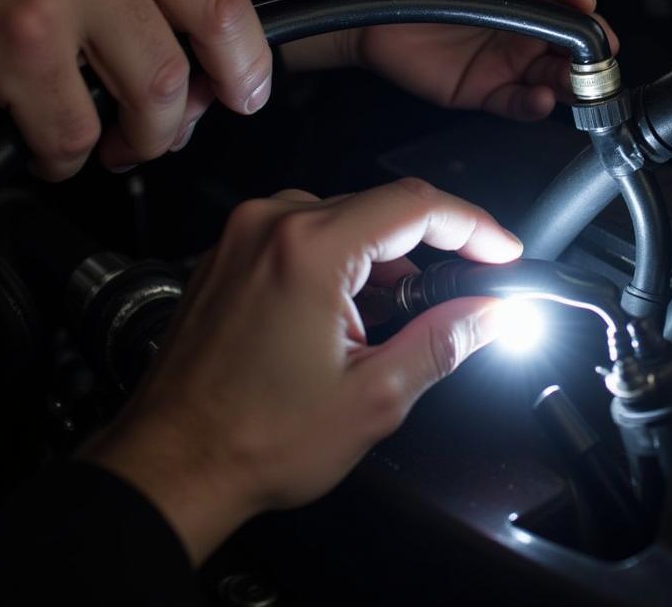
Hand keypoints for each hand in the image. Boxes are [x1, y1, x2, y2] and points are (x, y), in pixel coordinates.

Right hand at [0, 0, 270, 177]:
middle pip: (178, 73)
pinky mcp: (7, 48)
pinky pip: (66, 132)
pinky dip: (67, 154)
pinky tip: (57, 142)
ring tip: (110, 142)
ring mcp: (48, 5)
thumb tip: (204, 48)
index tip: (244, 93)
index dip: (246, 64)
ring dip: (129, 144)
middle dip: (173, 123)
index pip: (224, 2)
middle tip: (158, 131)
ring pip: (135, 112)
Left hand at [82, 177, 519, 563]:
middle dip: (432, 243)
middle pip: (380, 206)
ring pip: (343, 216)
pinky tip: (352, 306)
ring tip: (401, 312)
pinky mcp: (229, 253)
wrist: (169, 467)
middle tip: (466, 284)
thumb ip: (444, 340)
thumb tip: (492, 312)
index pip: (416, 205)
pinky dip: (341, 257)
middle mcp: (271, 225)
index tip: (502, 250)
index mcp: (309, 249)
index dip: (473, 224)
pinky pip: (303, 232)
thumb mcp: (372, 397)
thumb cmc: (254, 439)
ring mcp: (244, 236)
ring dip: (384, 254)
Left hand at [358, 0, 617, 119]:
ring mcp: (511, 63)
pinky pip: (519, 105)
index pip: (584, 11)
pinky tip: (541, 98)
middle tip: (592, 60)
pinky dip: (535, 106)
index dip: (593, 19)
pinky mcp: (487, 91)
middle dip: (593, 60)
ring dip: (572, 86)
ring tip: (571, 80)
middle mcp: (531, 32)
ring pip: (557, 82)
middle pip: (578, 54)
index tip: (588, 16)